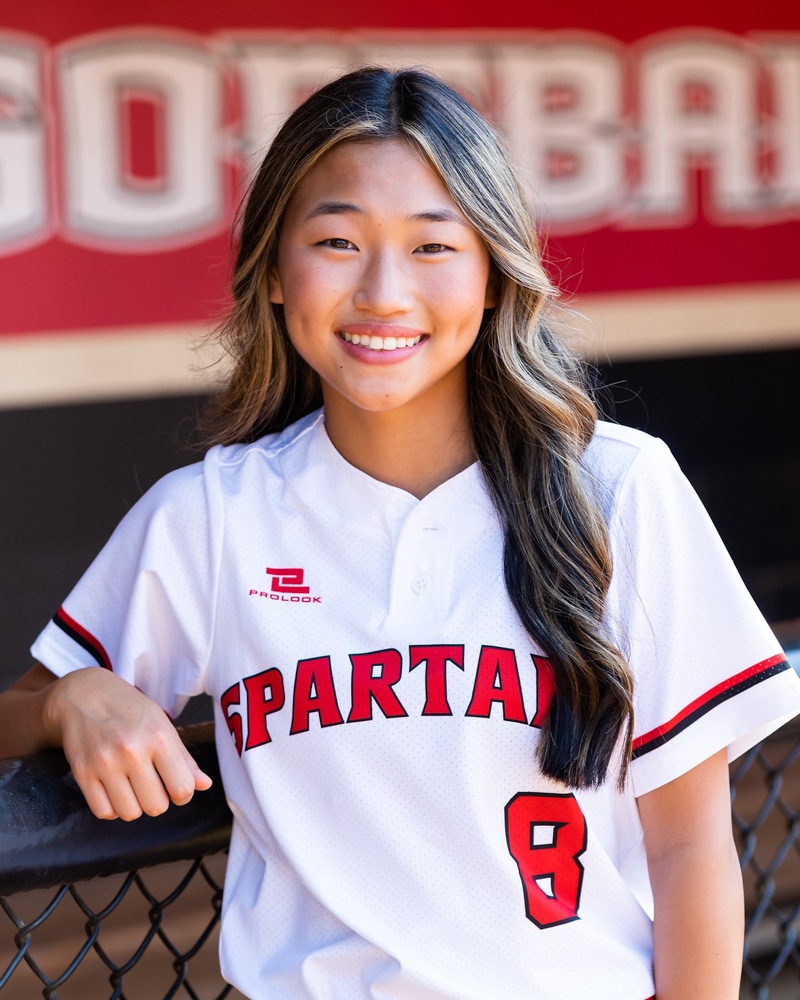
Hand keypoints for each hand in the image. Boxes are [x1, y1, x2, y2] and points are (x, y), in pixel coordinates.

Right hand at [43, 667, 212, 820]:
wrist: (85, 693)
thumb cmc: (129, 709)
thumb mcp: (162, 725)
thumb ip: (184, 758)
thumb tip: (205, 785)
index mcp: (158, 737)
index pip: (181, 788)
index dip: (183, 794)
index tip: (175, 786)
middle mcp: (131, 751)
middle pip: (156, 806)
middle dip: (158, 800)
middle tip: (152, 784)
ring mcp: (104, 763)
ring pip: (130, 813)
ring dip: (135, 806)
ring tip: (132, 786)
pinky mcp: (82, 773)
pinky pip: (103, 811)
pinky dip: (112, 808)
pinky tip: (114, 790)